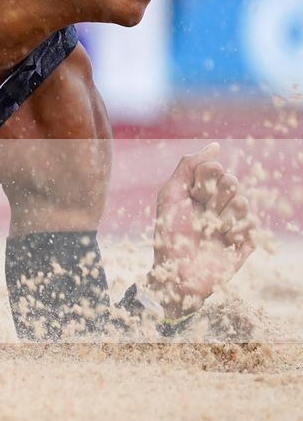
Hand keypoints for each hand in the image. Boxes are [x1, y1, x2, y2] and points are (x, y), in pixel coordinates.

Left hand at [147, 142, 256, 319]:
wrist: (176, 273)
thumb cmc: (169, 234)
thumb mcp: (170, 195)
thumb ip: (188, 166)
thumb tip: (215, 146)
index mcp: (202, 191)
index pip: (214, 169)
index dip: (204, 180)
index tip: (192, 195)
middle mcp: (220, 204)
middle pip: (232, 182)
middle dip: (214, 198)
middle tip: (202, 215)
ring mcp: (234, 222)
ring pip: (243, 202)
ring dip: (223, 216)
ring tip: (211, 231)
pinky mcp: (246, 241)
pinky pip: (252, 224)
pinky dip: (235, 232)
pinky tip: (223, 242)